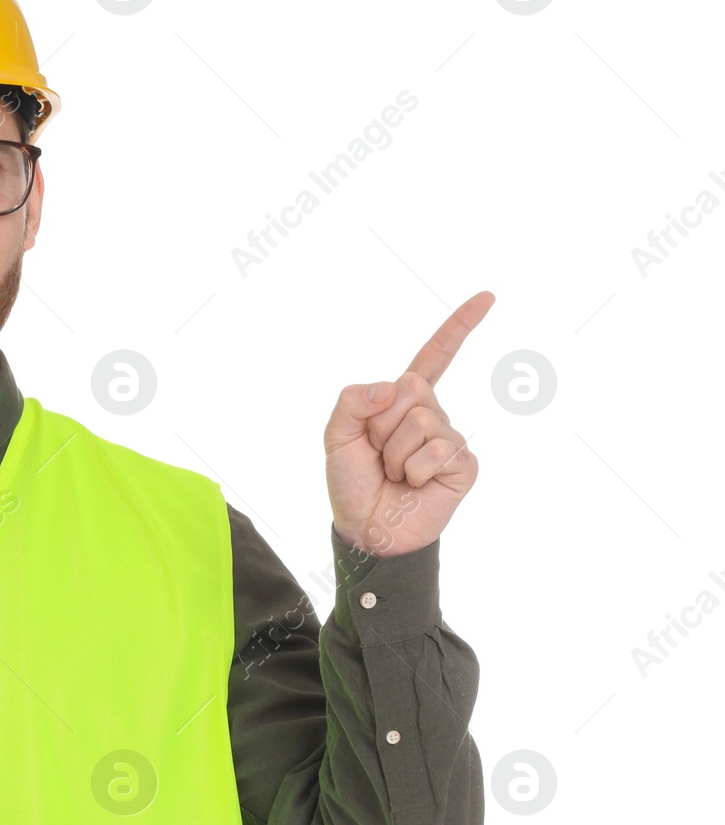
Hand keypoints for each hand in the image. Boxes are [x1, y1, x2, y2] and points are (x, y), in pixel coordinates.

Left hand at [324, 290, 491, 557]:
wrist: (366, 528)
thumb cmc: (352, 483)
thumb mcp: (336, 436)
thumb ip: (353, 400)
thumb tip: (393, 385)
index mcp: (402, 401)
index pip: (434, 356)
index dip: (459, 327)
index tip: (488, 297)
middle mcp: (431, 414)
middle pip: (411, 389)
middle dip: (381, 424)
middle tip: (378, 454)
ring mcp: (449, 438)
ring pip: (421, 422)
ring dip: (395, 453)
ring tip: (394, 473)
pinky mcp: (463, 464)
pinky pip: (439, 450)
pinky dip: (416, 470)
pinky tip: (414, 484)